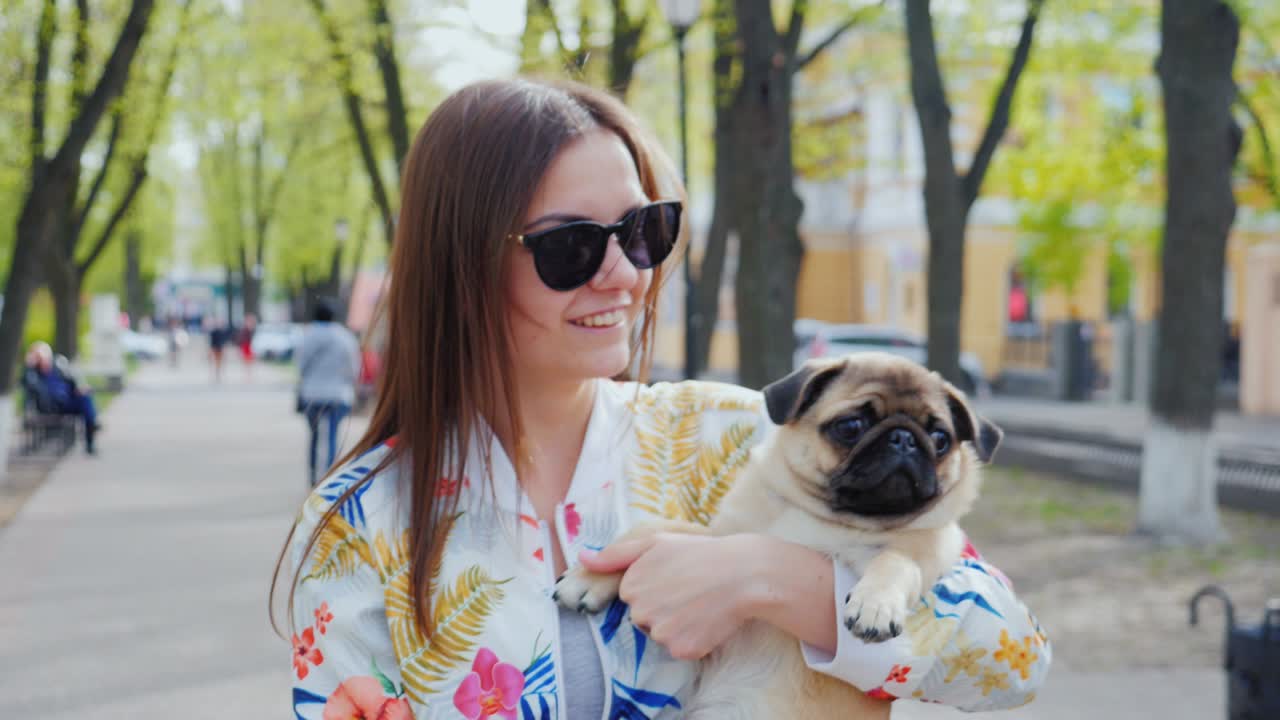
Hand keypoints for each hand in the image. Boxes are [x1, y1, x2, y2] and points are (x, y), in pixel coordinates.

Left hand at [578, 532, 767, 659]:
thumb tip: (581, 559)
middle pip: (644, 619)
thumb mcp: (656, 543)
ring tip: (700, 602)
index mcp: (631, 584)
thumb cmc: (700, 553)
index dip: (654, 587)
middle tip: (690, 589)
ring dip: (678, 624)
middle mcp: (640, 610)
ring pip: (661, 635)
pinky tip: (707, 619)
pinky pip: (680, 649)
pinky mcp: (681, 649)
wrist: (744, 573)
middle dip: (663, 608)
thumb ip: (615, 554)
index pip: (633, 597)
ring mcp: (660, 632)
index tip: (675, 576)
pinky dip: (693, 639)